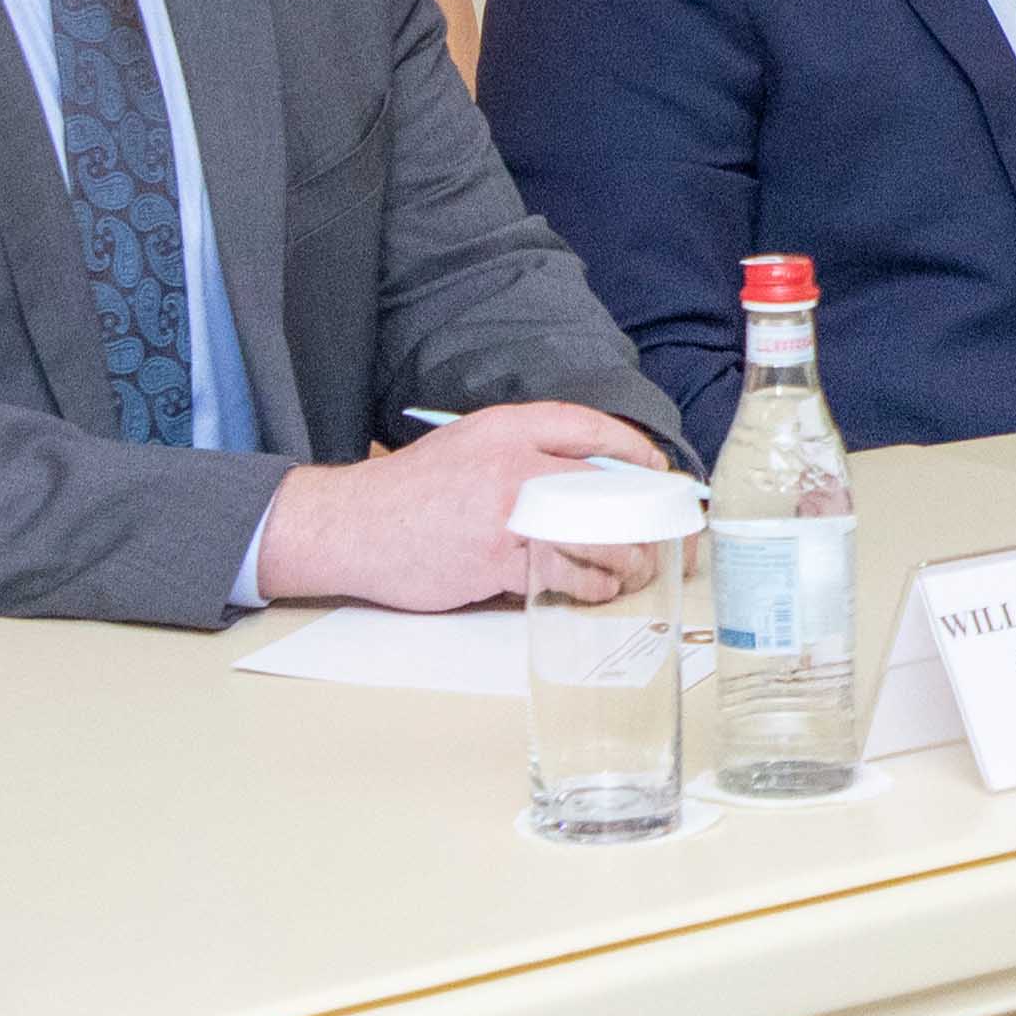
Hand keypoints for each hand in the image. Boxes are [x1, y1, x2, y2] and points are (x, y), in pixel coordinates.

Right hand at [256, 403, 673, 614]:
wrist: (353, 526)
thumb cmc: (412, 491)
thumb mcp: (468, 446)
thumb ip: (524, 451)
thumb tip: (594, 475)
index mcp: (505, 428)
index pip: (589, 428)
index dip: (634, 451)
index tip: (658, 472)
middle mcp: (512, 464)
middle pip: (604, 485)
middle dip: (642, 513)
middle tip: (662, 531)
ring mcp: (507, 515)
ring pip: (593, 535)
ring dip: (626, 557)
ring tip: (638, 567)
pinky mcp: (498, 561)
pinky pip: (566, 574)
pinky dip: (592, 585)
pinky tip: (600, 587)